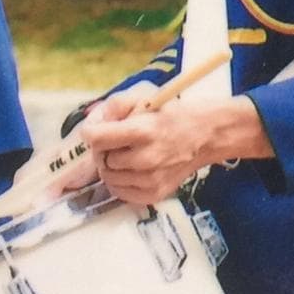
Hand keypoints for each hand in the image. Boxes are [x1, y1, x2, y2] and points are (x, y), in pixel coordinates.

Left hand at [83, 89, 271, 206]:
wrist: (204, 135)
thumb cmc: (170, 114)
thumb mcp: (142, 98)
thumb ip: (112, 107)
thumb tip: (91, 124)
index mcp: (143, 131)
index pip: (98, 138)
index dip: (90, 133)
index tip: (93, 131)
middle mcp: (147, 158)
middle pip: (102, 159)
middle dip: (102, 149)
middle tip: (113, 141)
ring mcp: (152, 180)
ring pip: (109, 178)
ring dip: (110, 166)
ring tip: (123, 154)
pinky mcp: (156, 194)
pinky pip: (121, 193)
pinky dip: (119, 182)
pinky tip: (129, 170)